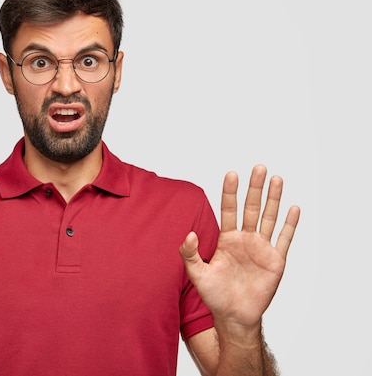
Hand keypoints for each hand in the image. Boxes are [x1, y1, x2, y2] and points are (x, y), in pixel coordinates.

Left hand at [180, 165, 299, 329]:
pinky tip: (294, 208)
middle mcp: (245, 239)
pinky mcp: (275, 260)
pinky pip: (284, 239)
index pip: (229, 210)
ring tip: (276, 179)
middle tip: (258, 168)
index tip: (232, 174)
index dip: (230, 192)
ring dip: (274, 199)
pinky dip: (290, 224)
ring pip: (269, 218)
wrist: (233, 315)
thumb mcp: (196, 274)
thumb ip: (189, 253)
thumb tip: (188, 234)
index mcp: (227, 239)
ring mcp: (261, 248)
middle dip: (255, 188)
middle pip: (251, 208)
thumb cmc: (214, 295)